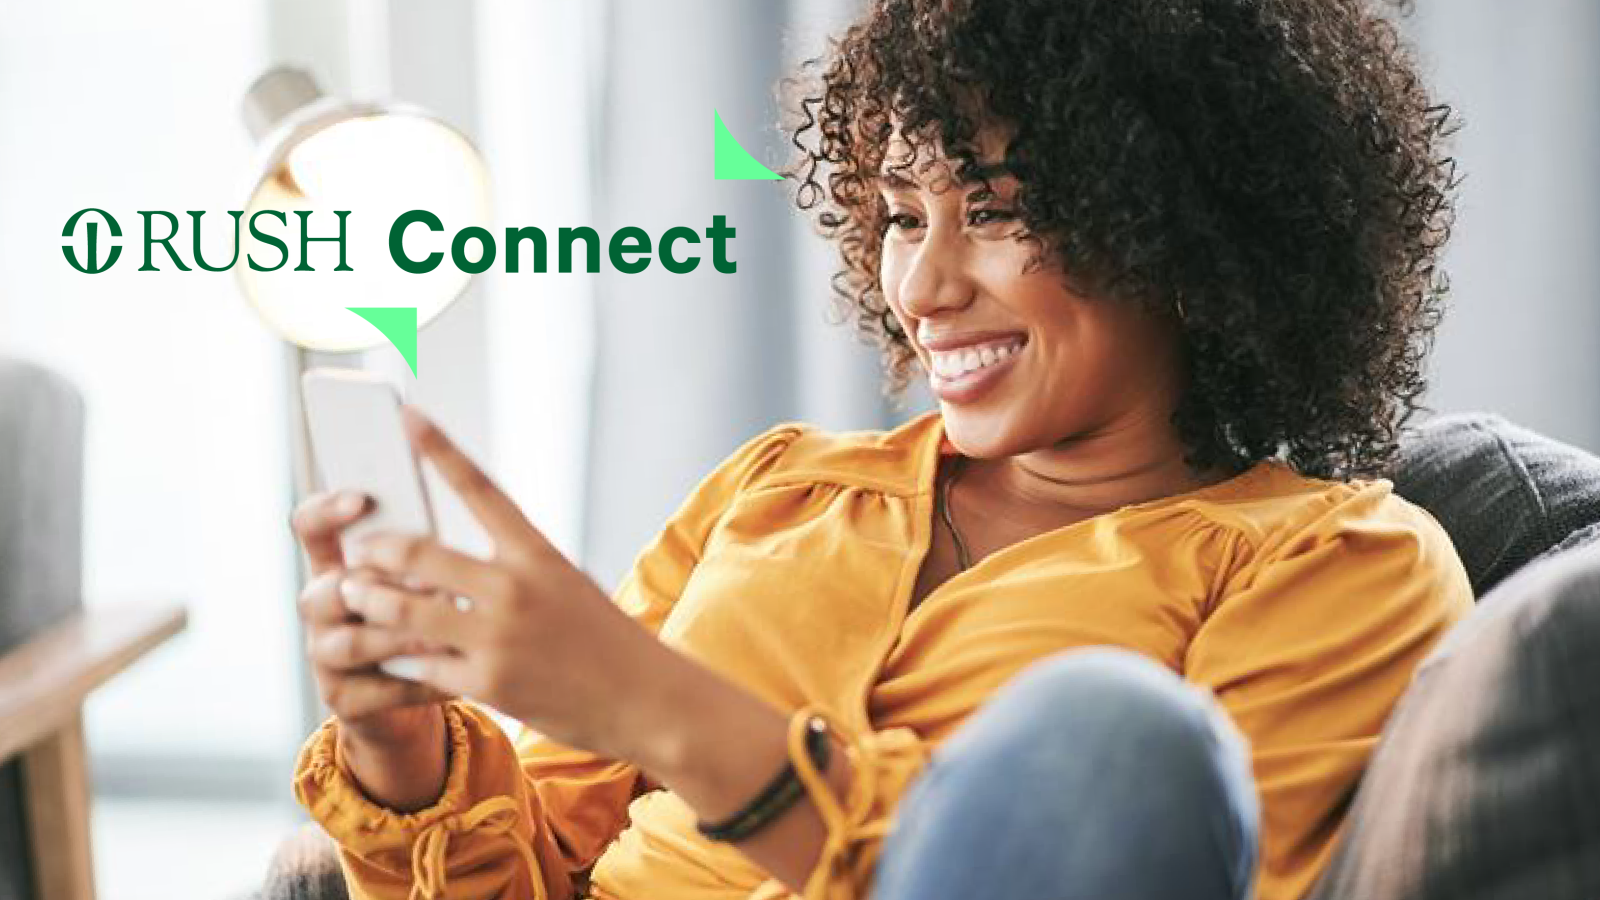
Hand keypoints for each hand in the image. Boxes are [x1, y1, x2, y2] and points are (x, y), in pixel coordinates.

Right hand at [290, 491, 449, 745]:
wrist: (423, 688)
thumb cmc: (430, 617)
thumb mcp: (429, 577)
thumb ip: (427, 552)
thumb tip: (453, 527)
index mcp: (337, 563)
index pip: (310, 525)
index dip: (327, 510)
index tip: (363, 499)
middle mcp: (321, 605)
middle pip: (330, 587)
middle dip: (381, 586)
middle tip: (430, 584)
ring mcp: (324, 653)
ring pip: (354, 641)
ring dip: (403, 637)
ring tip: (448, 636)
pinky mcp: (341, 698)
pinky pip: (377, 688)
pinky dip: (420, 682)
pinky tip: (457, 679)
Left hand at [337, 407, 685, 760]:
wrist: (644, 699)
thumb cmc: (605, 640)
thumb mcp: (567, 585)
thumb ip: (513, 570)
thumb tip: (446, 569)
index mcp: (537, 553)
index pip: (480, 488)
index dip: (440, 449)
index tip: (408, 416)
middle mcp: (514, 588)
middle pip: (419, 552)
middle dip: (374, 551)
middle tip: (356, 553)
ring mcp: (498, 637)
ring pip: (404, 609)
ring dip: (369, 601)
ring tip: (353, 597)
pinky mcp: (487, 684)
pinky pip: (420, 665)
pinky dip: (397, 656)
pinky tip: (384, 654)